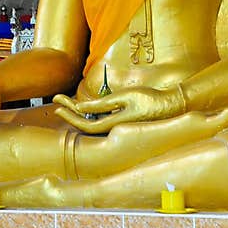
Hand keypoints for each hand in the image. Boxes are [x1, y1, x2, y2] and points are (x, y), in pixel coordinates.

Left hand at [53, 85, 186, 133]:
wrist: (171, 105)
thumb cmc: (149, 99)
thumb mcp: (124, 98)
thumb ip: (102, 105)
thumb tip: (80, 108)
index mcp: (114, 125)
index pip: (85, 126)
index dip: (70, 117)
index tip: (58, 106)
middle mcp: (114, 129)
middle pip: (85, 124)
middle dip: (69, 112)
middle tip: (56, 99)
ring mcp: (117, 126)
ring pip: (91, 122)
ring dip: (76, 111)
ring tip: (63, 99)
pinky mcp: (121, 121)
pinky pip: (99, 119)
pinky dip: (87, 112)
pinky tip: (80, 104)